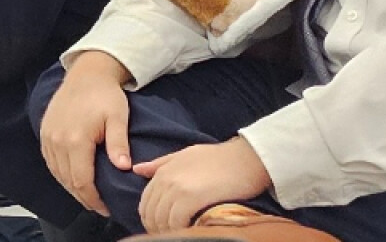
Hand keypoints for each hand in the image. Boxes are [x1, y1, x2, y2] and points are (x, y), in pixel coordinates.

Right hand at [39, 52, 131, 216]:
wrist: (88, 73)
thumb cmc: (106, 94)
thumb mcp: (118, 116)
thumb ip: (118, 143)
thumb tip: (124, 168)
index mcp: (77, 140)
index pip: (82, 181)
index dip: (93, 199)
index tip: (105, 207)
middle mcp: (58, 143)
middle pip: (69, 181)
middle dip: (84, 196)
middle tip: (99, 205)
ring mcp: (49, 139)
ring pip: (59, 174)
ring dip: (73, 186)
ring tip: (89, 194)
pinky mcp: (45, 134)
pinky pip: (52, 163)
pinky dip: (63, 173)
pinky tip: (75, 176)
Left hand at [134, 137, 271, 231]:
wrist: (248, 158)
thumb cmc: (221, 157)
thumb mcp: (188, 154)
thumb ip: (162, 163)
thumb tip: (137, 169)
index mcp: (164, 169)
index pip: (145, 202)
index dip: (152, 218)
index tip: (165, 224)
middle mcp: (167, 178)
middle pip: (150, 214)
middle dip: (158, 226)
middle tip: (174, 230)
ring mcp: (178, 188)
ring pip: (160, 221)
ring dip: (169, 230)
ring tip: (182, 230)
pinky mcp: (190, 198)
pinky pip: (174, 223)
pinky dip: (179, 229)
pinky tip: (190, 226)